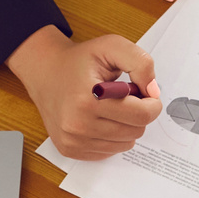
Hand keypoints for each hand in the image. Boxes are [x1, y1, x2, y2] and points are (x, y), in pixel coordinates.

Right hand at [4, 26, 161, 159]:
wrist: (45, 72)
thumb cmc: (79, 61)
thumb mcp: (111, 47)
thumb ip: (140, 63)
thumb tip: (153, 92)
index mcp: (88, 100)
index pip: (142, 115)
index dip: (151, 103)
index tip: (143, 91)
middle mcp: (77, 125)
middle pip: (136, 131)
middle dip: (137, 113)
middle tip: (123, 96)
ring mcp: (73, 140)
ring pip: (125, 144)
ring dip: (125, 125)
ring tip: (109, 106)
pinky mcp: (70, 150)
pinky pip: (109, 151)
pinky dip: (111, 136)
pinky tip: (99, 118)